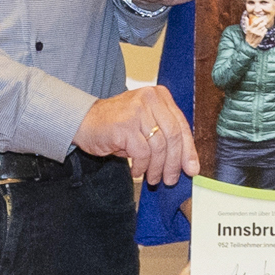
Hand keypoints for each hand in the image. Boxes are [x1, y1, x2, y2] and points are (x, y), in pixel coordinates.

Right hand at [77, 83, 197, 183]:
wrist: (83, 121)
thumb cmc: (116, 124)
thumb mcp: (145, 122)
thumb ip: (164, 133)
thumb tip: (186, 161)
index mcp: (159, 95)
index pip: (181, 125)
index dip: (188, 150)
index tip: (192, 168)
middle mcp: (150, 99)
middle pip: (173, 136)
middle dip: (174, 162)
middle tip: (171, 179)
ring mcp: (137, 111)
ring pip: (159, 147)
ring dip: (157, 168)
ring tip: (153, 179)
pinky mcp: (125, 126)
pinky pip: (142, 153)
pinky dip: (142, 167)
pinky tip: (136, 172)